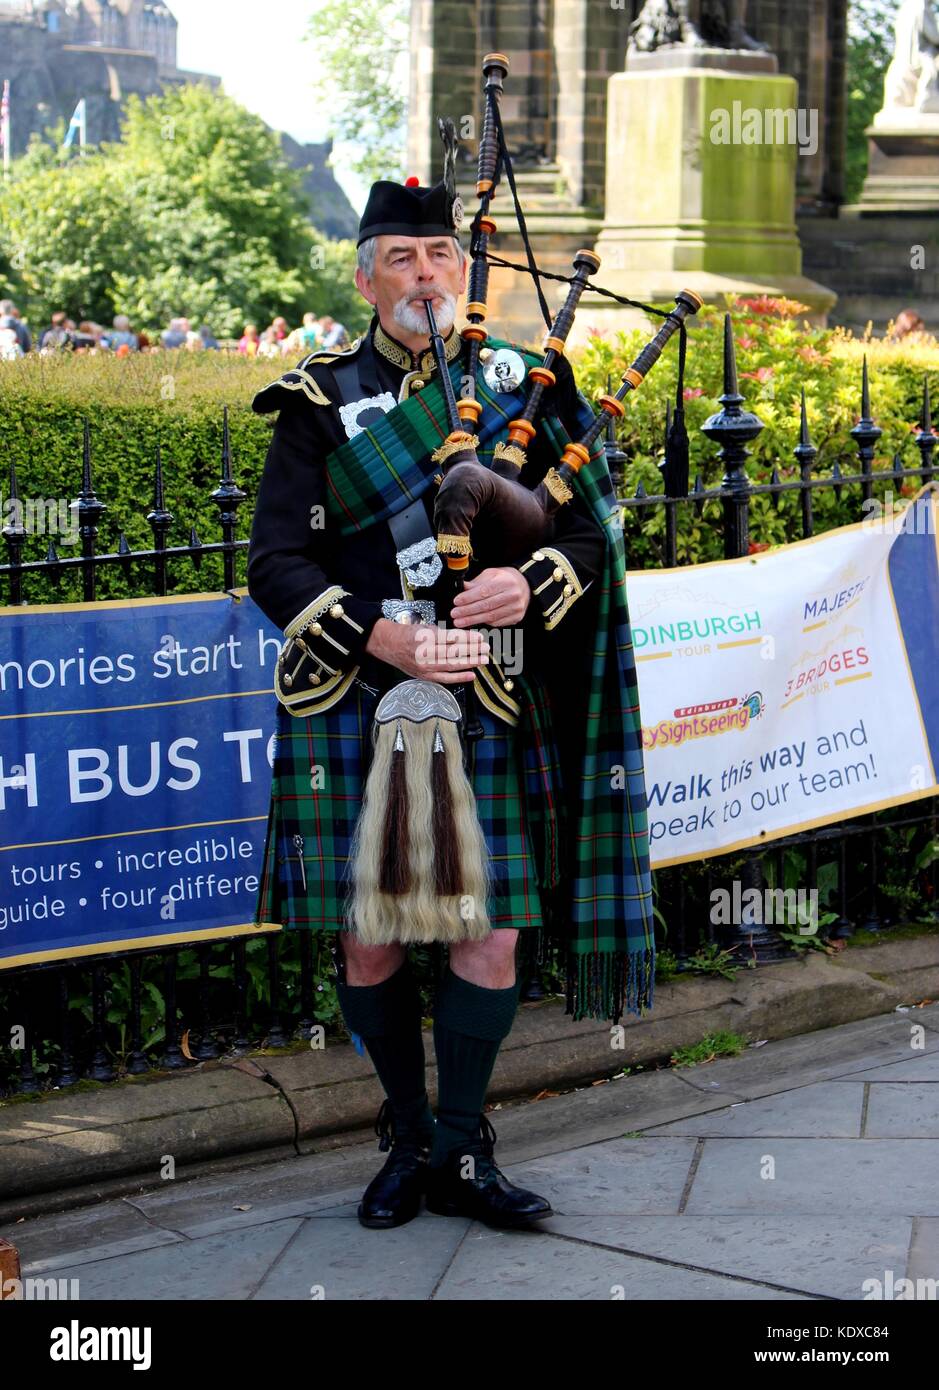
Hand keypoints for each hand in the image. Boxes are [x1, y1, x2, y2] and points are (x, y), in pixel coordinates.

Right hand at [364, 618, 489, 684]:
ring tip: (483, 660)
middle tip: (486, 648)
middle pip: (454, 652)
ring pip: (452, 665)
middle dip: (472, 651)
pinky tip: (472, 675)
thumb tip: (465, 638)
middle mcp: (425, 653)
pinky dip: (459, 677)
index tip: (480, 638)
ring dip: (470, 663)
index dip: (468, 639)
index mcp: (426, 637)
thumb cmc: (409, 634)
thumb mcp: (426, 628)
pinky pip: (445, 678)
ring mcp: (425, 667)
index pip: (452, 638)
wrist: (389, 645)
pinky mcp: (425, 676)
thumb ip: (444, 634)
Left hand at [450, 567, 531, 626]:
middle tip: (454, 614)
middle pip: (486, 605)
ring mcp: (516, 608)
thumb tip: (461, 588)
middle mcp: (513, 595)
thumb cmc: (504, 579)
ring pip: (491, 617)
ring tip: (459, 622)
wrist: (524, 585)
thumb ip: (476, 583)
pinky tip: (473, 622)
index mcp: (506, 581)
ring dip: (473, 620)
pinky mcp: (517, 617)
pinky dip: (484, 623)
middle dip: (468, 611)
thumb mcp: (491, 574)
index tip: (456, 602)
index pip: (484, 591)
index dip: (469, 598)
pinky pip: (497, 623)